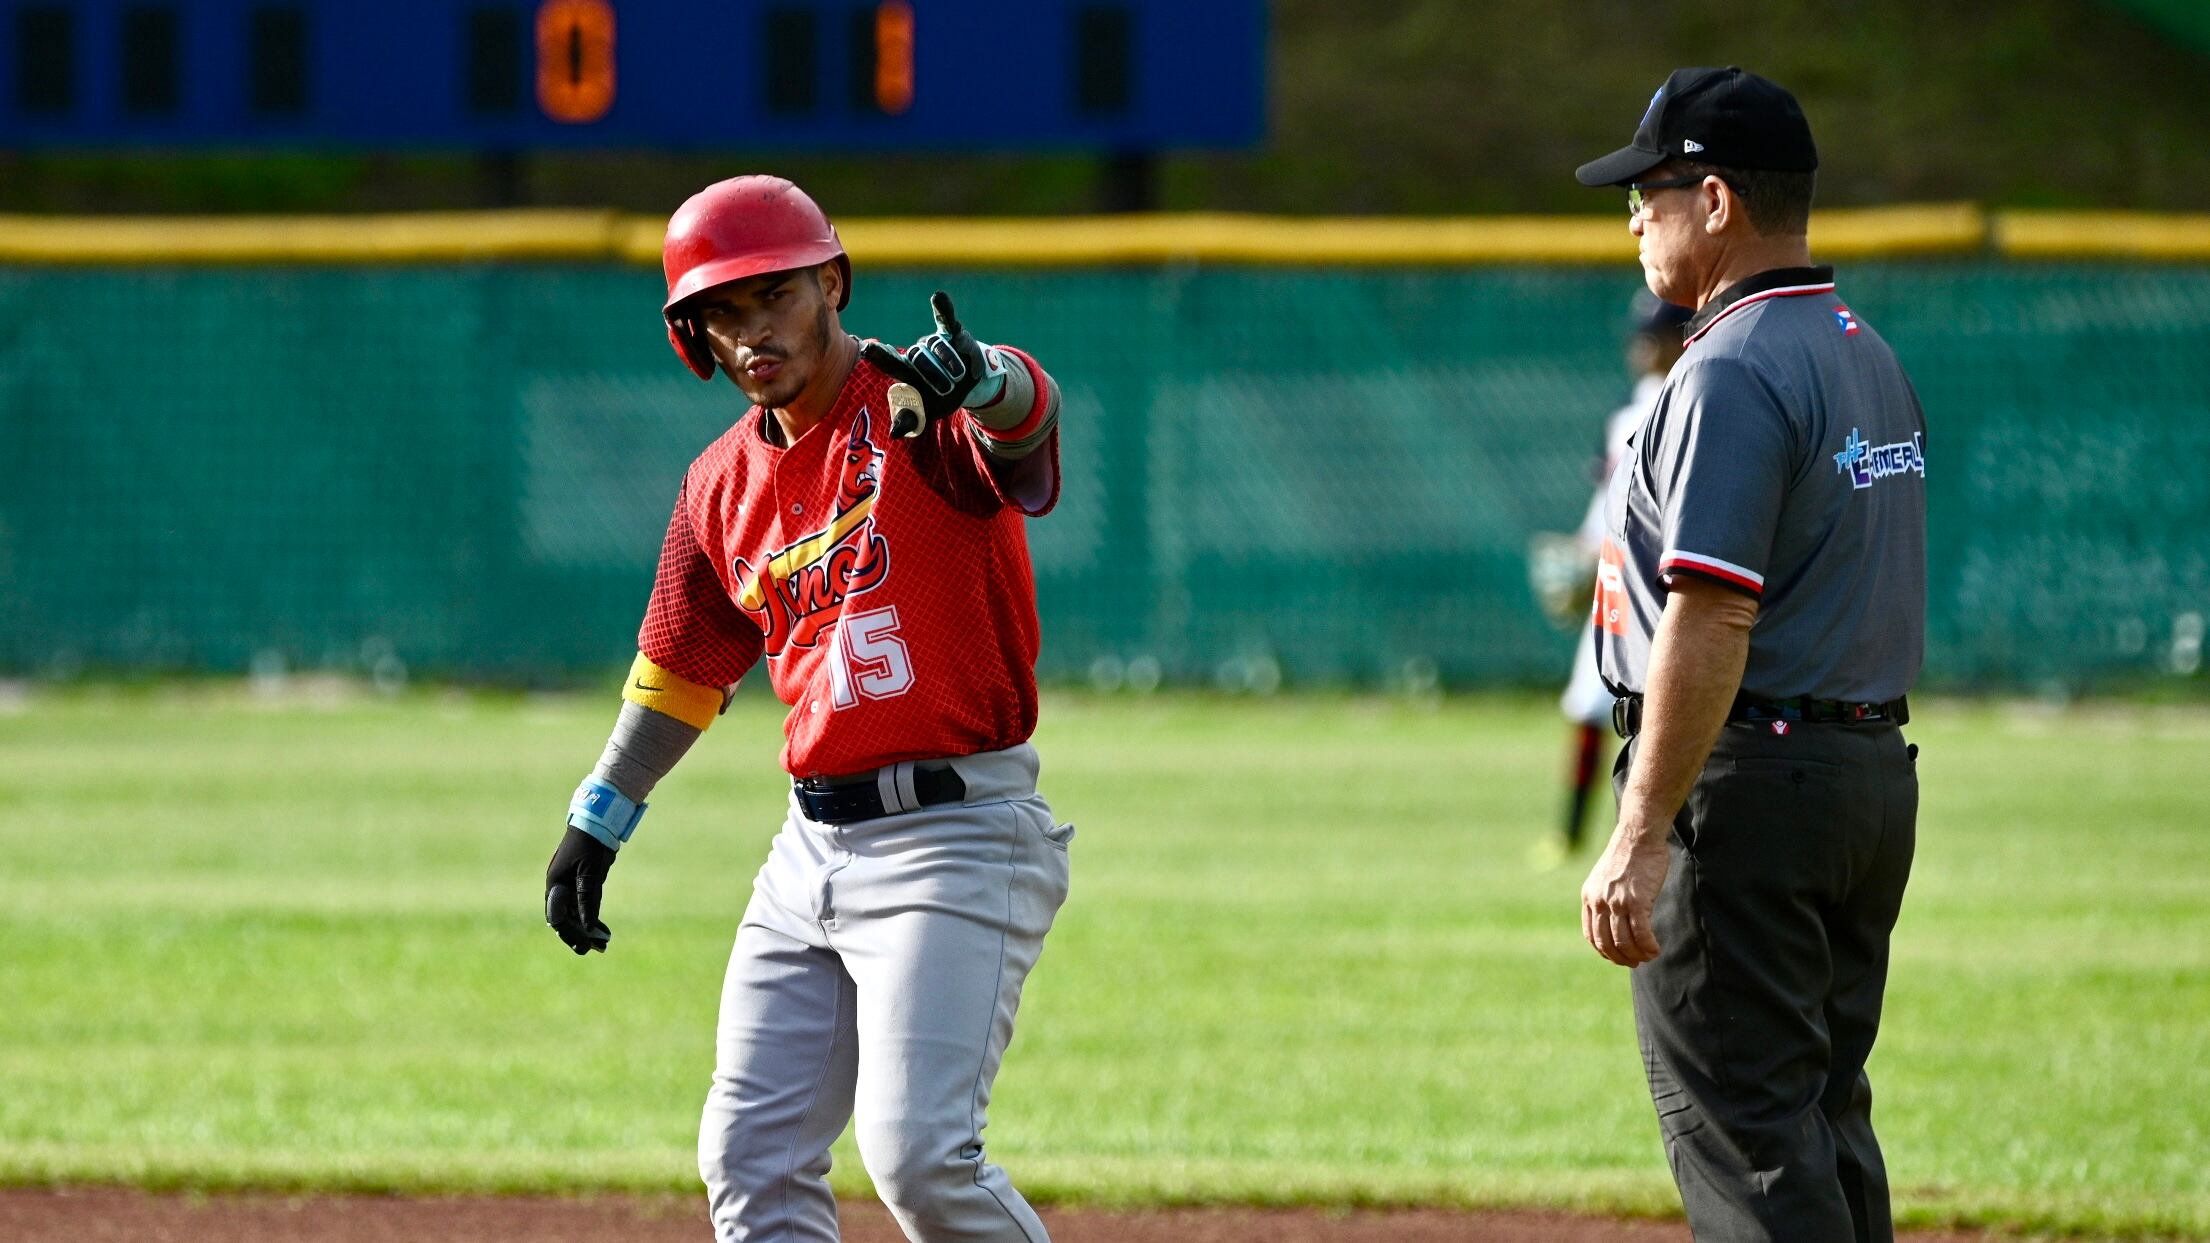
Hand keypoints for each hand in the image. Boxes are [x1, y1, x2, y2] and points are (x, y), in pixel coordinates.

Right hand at [545, 826, 615, 954]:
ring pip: (575, 914)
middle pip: (565, 919)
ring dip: (587, 929)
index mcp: (555, 885)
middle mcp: (559, 888)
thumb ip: (587, 900)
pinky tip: (602, 930)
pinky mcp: (580, 883)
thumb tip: (588, 927)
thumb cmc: (590, 846)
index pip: (558, 918)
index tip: (584, 945)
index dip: (570, 934)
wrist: (596, 823)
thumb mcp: (589, 874)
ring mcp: (569, 886)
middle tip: (593, 949)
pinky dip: (591, 917)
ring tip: (603, 944)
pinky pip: (583, 906)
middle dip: (578, 935)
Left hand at [859, 291, 1004, 436]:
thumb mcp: (925, 412)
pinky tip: (938, 297)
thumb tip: (894, 434)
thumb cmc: (939, 399)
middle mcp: (916, 353)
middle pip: (920, 358)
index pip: (889, 361)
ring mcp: (934, 342)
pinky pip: (947, 319)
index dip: (880, 355)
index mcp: (906, 371)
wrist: (968, 385)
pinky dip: (943, 308)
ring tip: (960, 377)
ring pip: (939, 348)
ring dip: (952, 364)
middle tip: (948, 390)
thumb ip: (909, 419)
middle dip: (936, 375)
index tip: (867, 348)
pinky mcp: (953, 334)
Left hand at [1580, 819, 1669, 966]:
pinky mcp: (1637, 901)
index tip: (1616, 957)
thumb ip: (1605, 898)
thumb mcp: (1605, 878)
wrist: (1638, 837)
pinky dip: (1648, 947)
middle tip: (1634, 962)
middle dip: (1621, 958)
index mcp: (1589, 897)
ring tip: (1648, 957)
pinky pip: (1641, 934)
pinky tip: (1656, 950)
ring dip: (1637, 955)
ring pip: (1624, 941)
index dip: (1604, 951)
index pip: (1591, 935)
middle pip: (1606, 942)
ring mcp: (1617, 903)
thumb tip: (1613, 921)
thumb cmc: (1627, 856)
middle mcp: (1600, 902)